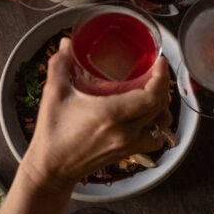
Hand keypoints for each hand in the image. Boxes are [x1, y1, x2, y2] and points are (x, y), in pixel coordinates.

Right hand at [22, 40, 172, 189]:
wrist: (51, 169)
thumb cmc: (52, 134)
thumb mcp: (53, 94)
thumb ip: (60, 65)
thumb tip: (67, 44)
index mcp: (111, 114)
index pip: (152, 96)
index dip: (161, 77)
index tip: (159, 63)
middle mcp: (125, 132)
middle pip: (160, 108)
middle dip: (163, 86)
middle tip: (156, 72)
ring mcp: (128, 145)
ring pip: (162, 126)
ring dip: (162, 109)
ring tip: (153, 94)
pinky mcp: (127, 153)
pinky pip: (154, 140)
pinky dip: (156, 128)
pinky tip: (146, 118)